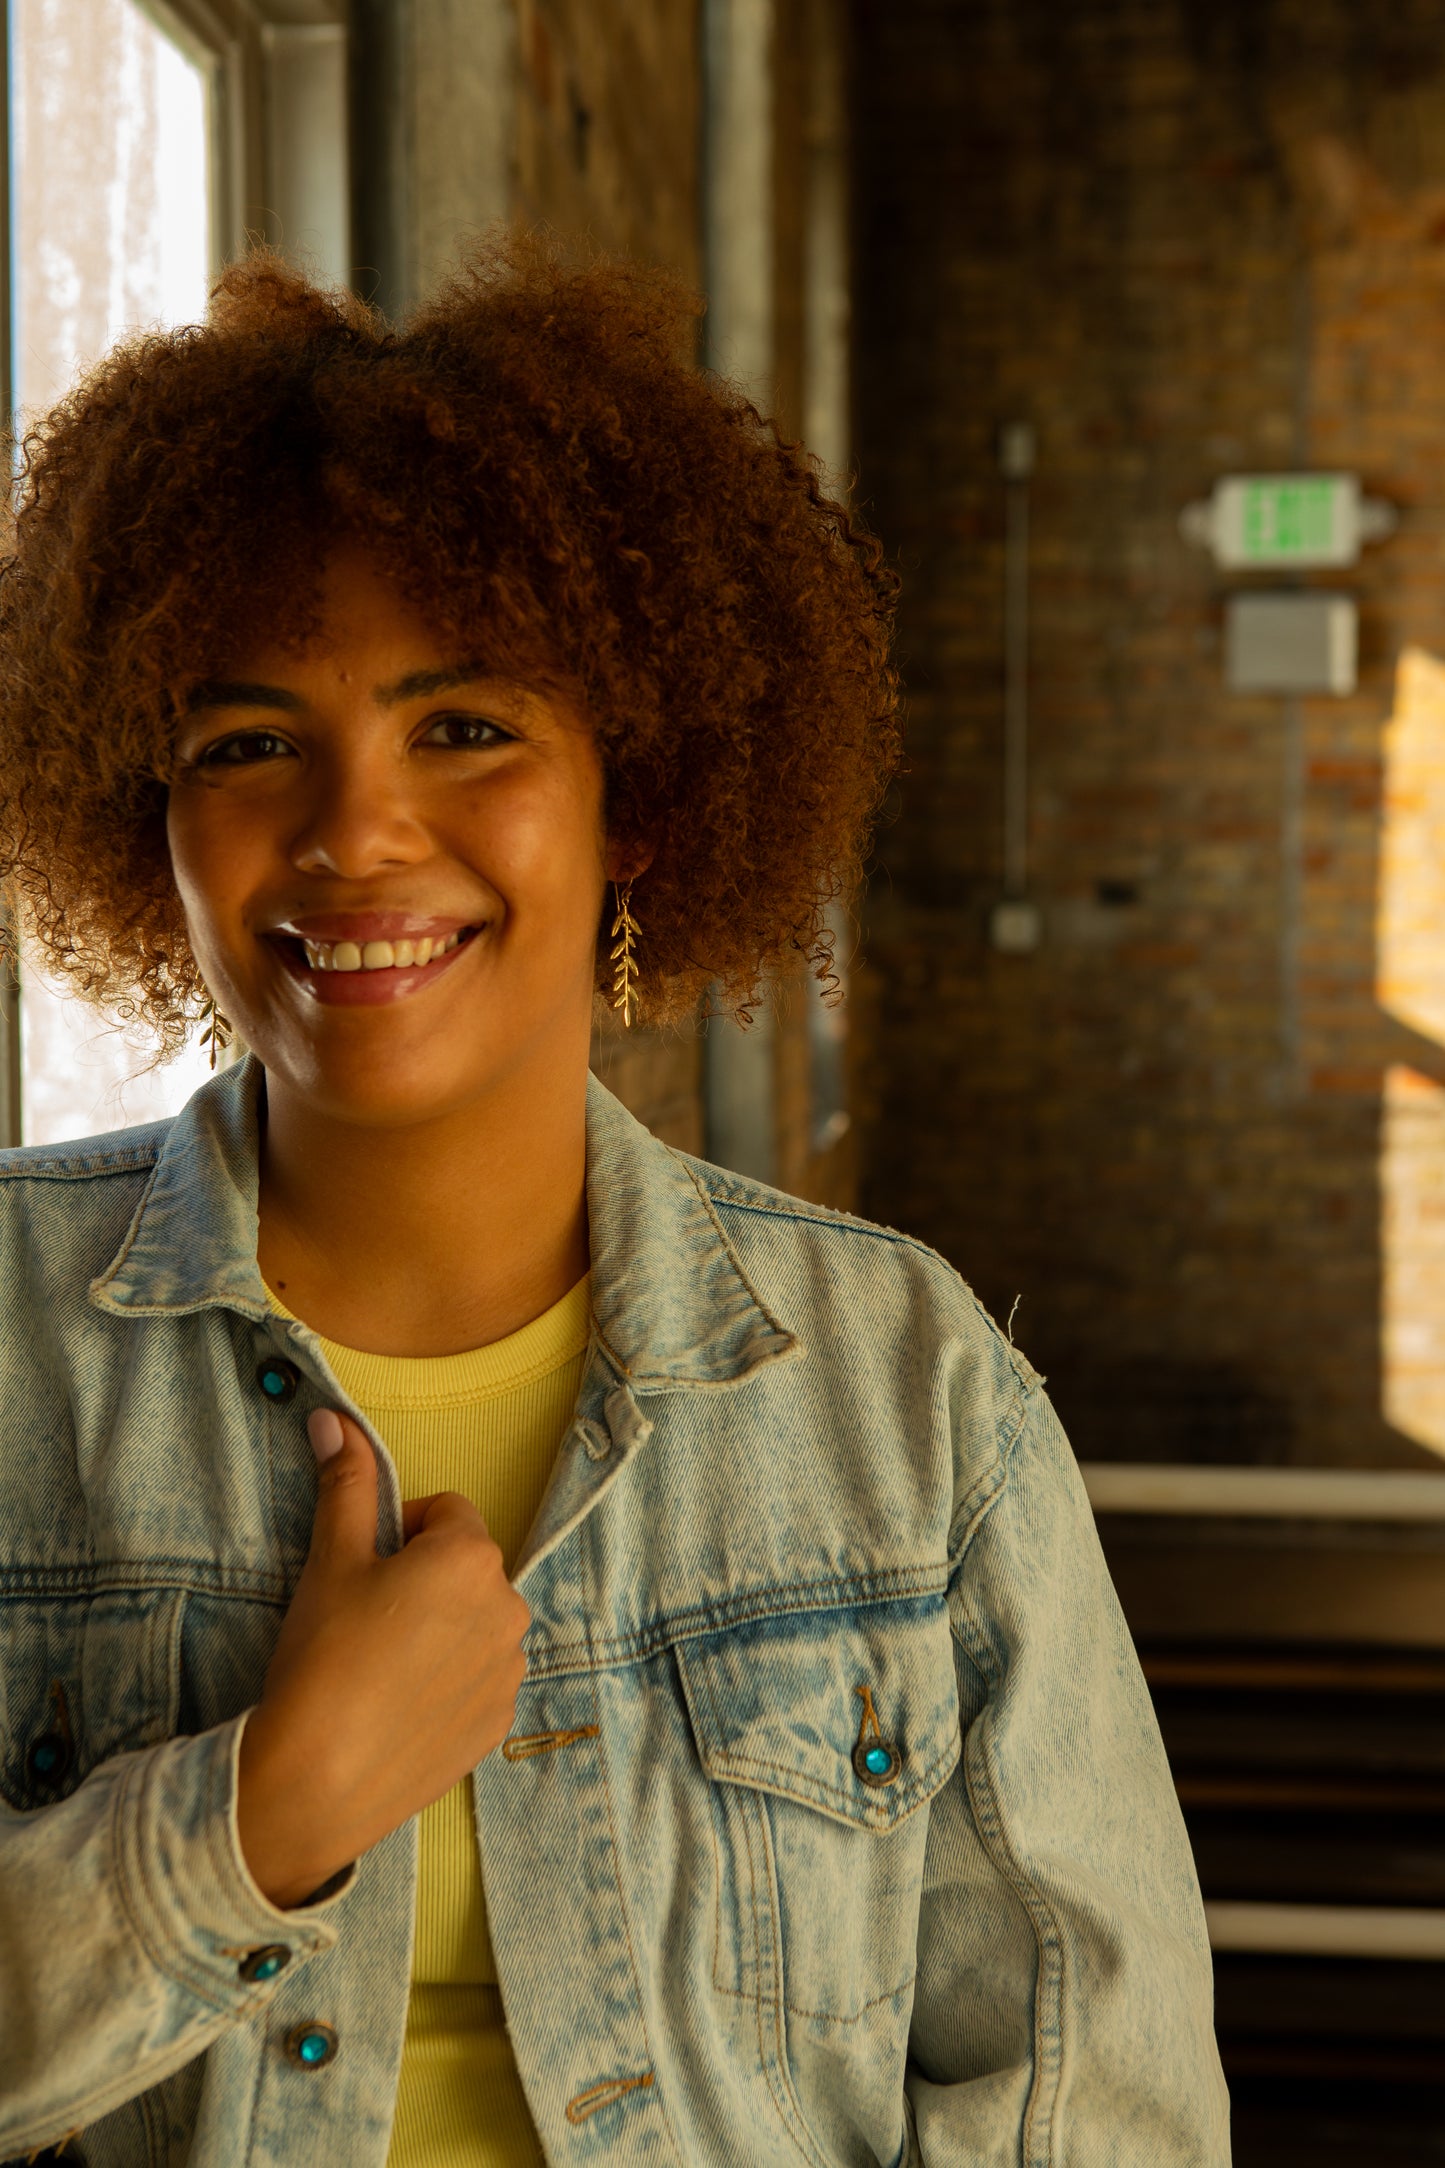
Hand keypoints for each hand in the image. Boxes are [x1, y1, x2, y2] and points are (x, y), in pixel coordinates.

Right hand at [237, 1409, 529, 1909]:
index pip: (446, 1512)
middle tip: (366, 1621)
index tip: (365, 1571)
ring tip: (379, 1668)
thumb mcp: (331, 1560)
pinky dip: (446, 1681)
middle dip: (424, 1580)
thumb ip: (347, 1484)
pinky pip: (478, 1677)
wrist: (316, 1781)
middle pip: (466, 1567)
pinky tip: (398, 1706)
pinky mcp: (499, 1722)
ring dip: (440, 1630)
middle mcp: (508, 1608)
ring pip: (474, 1623)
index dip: (400, 1534)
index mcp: (473, 1557)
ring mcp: (509, 1671)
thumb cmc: (323, 1661)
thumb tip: (336, 1420)